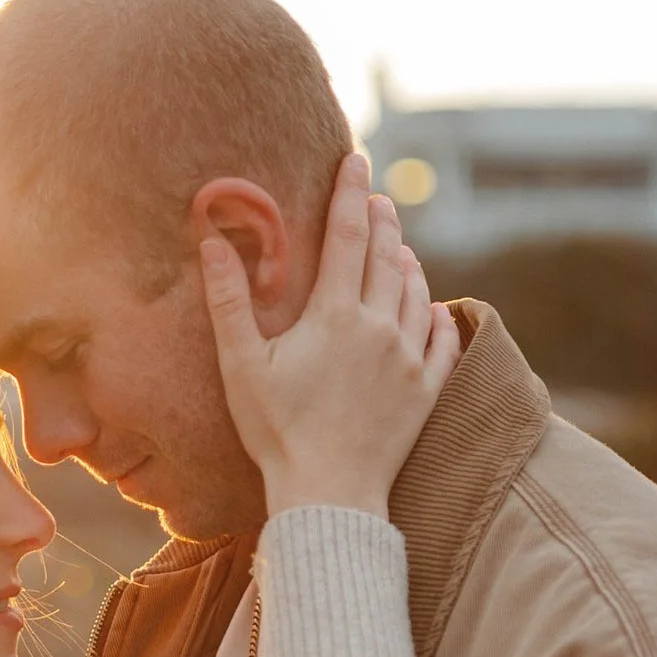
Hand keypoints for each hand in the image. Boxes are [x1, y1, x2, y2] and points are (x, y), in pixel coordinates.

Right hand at [204, 150, 459, 518]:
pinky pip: (443, 342)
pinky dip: (440, 317)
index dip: (350, 194)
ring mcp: (409, 360)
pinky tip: (437, 308)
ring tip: (402, 248)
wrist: (329, 495)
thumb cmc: (276, 433)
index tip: (355, 160)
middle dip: (383, 221)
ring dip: (410, 264)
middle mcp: (381, 328)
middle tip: (380, 198)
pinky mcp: (426, 392)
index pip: (348, 236)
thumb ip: (229, 300)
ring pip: (419, 294)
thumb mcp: (242, 365)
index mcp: (336, 315)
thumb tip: (213, 241)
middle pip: (388, 257)